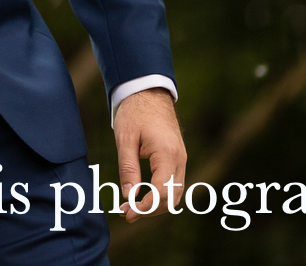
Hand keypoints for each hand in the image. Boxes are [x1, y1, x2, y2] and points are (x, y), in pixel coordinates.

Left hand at [114, 87, 185, 221]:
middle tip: (126, 213)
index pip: (161, 191)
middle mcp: (180, 159)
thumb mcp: (125, 139)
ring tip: (131, 207)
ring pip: (175, 194)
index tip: (128, 212)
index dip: (146, 206)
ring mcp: (181, 159)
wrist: (148, 92)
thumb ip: (128, 169)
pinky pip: (174, 184)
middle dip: (150, 210)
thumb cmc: (134, 112)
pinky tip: (143, 196)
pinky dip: (161, 195)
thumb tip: (129, 196)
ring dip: (156, 205)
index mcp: (167, 153)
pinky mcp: (178, 158)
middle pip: (171, 197)